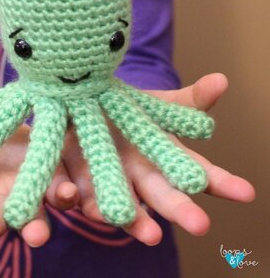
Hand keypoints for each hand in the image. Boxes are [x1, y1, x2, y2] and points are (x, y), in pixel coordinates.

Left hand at [61, 73, 255, 245]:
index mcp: (160, 160)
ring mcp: (104, 183)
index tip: (245, 192)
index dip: (219, 182)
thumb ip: (187, 101)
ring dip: (132, 220)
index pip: (195, 172)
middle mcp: (137, 178)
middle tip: (200, 223)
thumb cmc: (128, 113)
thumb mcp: (157, 105)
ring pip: (119, 206)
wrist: (86, 111)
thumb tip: (221, 80)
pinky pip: (69, 192)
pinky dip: (69, 196)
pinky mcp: (70, 181)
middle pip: (161, 195)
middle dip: (179, 208)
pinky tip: (71, 197)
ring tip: (147, 233)